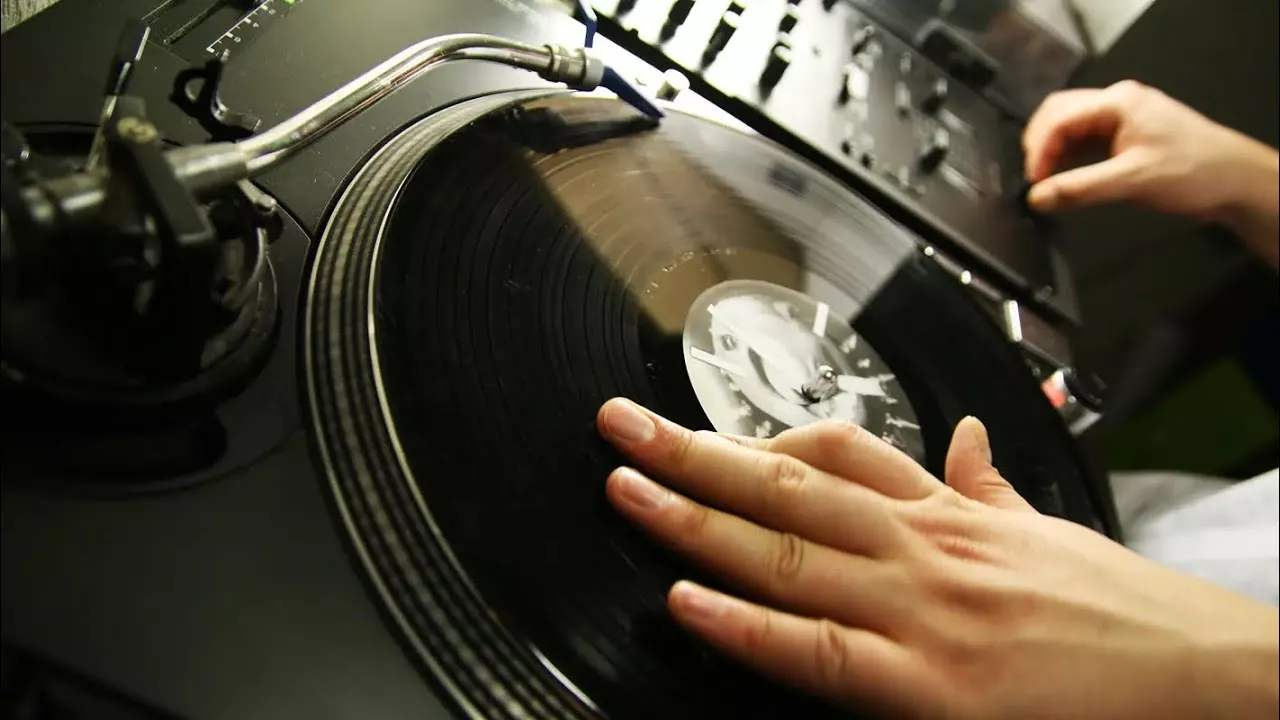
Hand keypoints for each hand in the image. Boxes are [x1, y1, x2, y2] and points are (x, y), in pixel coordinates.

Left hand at [596, 398, 1278, 718]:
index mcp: (947, 512)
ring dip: (696, 516)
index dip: (757, 433)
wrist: (1201, 671)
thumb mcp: (1045, 525)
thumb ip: (986, 485)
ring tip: (627, 488)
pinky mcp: (928, 684)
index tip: (702, 421)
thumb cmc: (1119, 608)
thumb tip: (965, 443)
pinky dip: (745, 622)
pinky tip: (685, 600)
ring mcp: (920, 610)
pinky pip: (816, 648)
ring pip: (788, 550)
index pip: (838, 450)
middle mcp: (923, 547)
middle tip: (624, 426)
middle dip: (696, 451)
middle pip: (790, 481)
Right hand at [1023, 81, 1277, 226]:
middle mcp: (1117, 102)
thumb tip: (1035, 198)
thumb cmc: (1190, 173)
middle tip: (1034, 180)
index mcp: (1118, 102)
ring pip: (1070, 127)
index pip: (1060, 117)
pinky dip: (1069, 157)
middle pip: (1059, 114)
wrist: (1236, 181)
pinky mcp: (1126, 135)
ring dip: (1053, 151)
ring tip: (1046, 182)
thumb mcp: (1131, 181)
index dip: (1039, 149)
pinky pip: (1086, 140)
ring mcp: (1122, 117)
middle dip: (1040, 145)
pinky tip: (1065, 177)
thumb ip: (1079, 189)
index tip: (1032, 183)